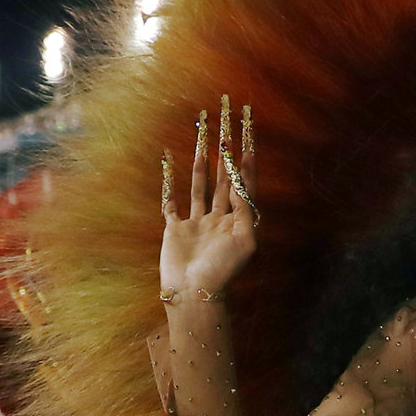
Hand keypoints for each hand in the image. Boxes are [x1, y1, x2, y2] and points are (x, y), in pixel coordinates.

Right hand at [159, 101, 259, 303]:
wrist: (193, 294)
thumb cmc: (222, 271)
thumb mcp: (244, 241)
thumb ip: (245, 211)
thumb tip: (241, 184)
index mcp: (237, 221)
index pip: (243, 183)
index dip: (245, 160)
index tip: (247, 134)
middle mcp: (218, 218)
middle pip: (222, 177)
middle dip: (224, 149)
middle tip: (225, 122)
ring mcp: (196, 223)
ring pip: (200, 183)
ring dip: (202, 158)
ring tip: (202, 132)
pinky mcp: (175, 229)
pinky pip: (171, 201)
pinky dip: (169, 182)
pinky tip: (168, 162)